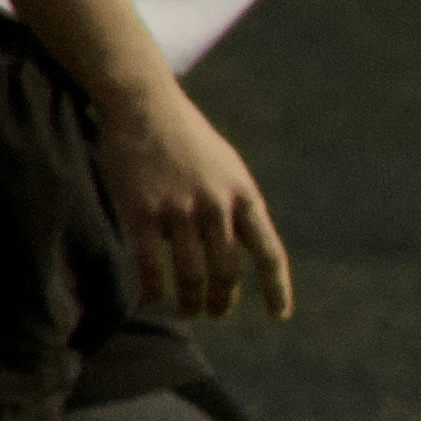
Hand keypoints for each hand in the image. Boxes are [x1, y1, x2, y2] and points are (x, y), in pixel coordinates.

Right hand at [93, 79, 294, 318]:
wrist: (144, 104)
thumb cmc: (188, 138)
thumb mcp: (229, 168)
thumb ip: (238, 205)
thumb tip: (246, 246)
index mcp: (244, 196)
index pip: (269, 253)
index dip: (277, 289)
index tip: (279, 316)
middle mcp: (216, 206)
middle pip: (227, 272)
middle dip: (223, 301)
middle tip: (215, 314)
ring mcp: (178, 210)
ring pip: (191, 275)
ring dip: (191, 302)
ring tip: (189, 312)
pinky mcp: (142, 211)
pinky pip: (151, 265)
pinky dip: (155, 291)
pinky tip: (154, 302)